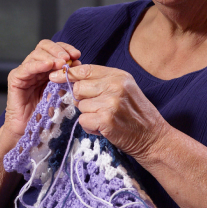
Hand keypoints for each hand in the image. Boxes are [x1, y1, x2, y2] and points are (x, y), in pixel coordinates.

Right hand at [4, 40, 80, 139]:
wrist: (28, 130)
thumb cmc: (44, 114)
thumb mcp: (61, 94)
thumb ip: (66, 80)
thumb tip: (77, 65)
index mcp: (46, 68)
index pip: (54, 49)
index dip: (65, 48)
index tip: (77, 55)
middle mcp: (34, 67)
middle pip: (44, 46)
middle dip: (58, 50)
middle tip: (69, 58)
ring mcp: (24, 72)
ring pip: (36, 54)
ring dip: (51, 56)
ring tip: (61, 63)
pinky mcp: (15, 79)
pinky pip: (26, 68)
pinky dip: (38, 64)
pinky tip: (48, 65)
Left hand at [50, 64, 168, 160]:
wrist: (153, 138)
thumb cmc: (136, 114)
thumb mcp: (124, 89)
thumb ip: (102, 81)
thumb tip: (72, 77)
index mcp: (119, 75)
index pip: (86, 69)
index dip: (68, 73)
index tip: (54, 76)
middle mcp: (115, 86)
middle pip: (78, 88)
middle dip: (83, 100)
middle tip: (98, 108)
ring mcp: (110, 103)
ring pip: (80, 106)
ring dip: (88, 115)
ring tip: (105, 119)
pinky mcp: (105, 119)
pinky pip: (83, 120)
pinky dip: (90, 127)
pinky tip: (104, 128)